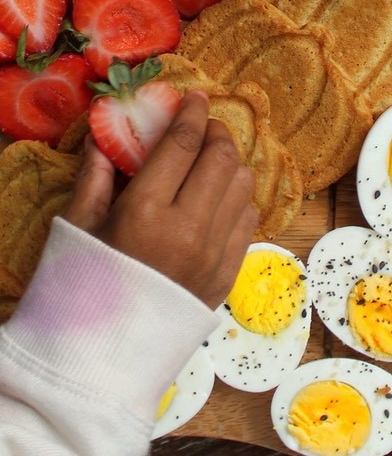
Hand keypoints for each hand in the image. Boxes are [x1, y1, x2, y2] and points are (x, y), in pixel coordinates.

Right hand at [65, 91, 257, 306]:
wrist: (102, 358)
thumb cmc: (83, 287)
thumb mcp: (78, 227)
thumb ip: (96, 175)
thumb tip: (103, 134)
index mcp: (145, 213)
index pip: (183, 144)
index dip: (192, 113)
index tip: (196, 97)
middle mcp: (188, 230)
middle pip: (221, 158)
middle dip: (216, 132)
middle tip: (205, 125)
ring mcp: (214, 255)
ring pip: (242, 186)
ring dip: (230, 164)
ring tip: (211, 160)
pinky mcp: (227, 276)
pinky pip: (248, 221)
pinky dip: (237, 200)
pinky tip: (218, 199)